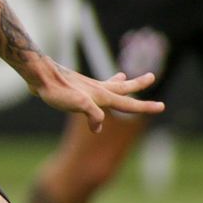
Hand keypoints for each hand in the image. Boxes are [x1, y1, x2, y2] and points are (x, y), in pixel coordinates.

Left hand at [30, 59, 164, 131]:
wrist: (40, 76)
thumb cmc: (58, 90)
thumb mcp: (78, 104)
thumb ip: (93, 114)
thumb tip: (98, 127)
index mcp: (101, 95)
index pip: (128, 103)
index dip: (145, 107)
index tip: (162, 106)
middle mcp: (97, 89)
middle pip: (123, 88)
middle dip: (139, 84)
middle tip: (152, 75)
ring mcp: (86, 87)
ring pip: (108, 85)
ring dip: (119, 82)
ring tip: (125, 76)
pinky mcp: (75, 87)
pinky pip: (92, 87)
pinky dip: (98, 86)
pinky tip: (92, 89)